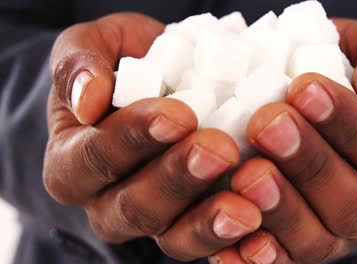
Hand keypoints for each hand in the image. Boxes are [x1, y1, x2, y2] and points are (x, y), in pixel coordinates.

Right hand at [43, 13, 261, 260]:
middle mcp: (108, 202)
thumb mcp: (97, 44)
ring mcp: (155, 220)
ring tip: (245, 207)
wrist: (170, 80)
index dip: (134, 139)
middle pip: (135, 206)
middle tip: (219, 151)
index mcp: (73, 163)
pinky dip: (236, 241)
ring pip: (173, 236)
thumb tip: (86, 100)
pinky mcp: (193, 226)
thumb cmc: (132, 63)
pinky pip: (209, 242)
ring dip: (209, 222)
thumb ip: (79, 61)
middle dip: (178, 178)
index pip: (94, 158)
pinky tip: (261, 225)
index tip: (178, 115)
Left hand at [213, 19, 356, 262]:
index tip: (304, 88)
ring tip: (246, 174)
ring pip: (317, 241)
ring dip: (280, 209)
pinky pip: (280, 263)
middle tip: (267, 125)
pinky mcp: (296, 250)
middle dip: (309, 164)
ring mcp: (335, 237)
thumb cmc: (343, 77)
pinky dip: (256, 256)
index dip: (347, 123)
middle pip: (353, 204)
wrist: (316, 111)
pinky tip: (229, 242)